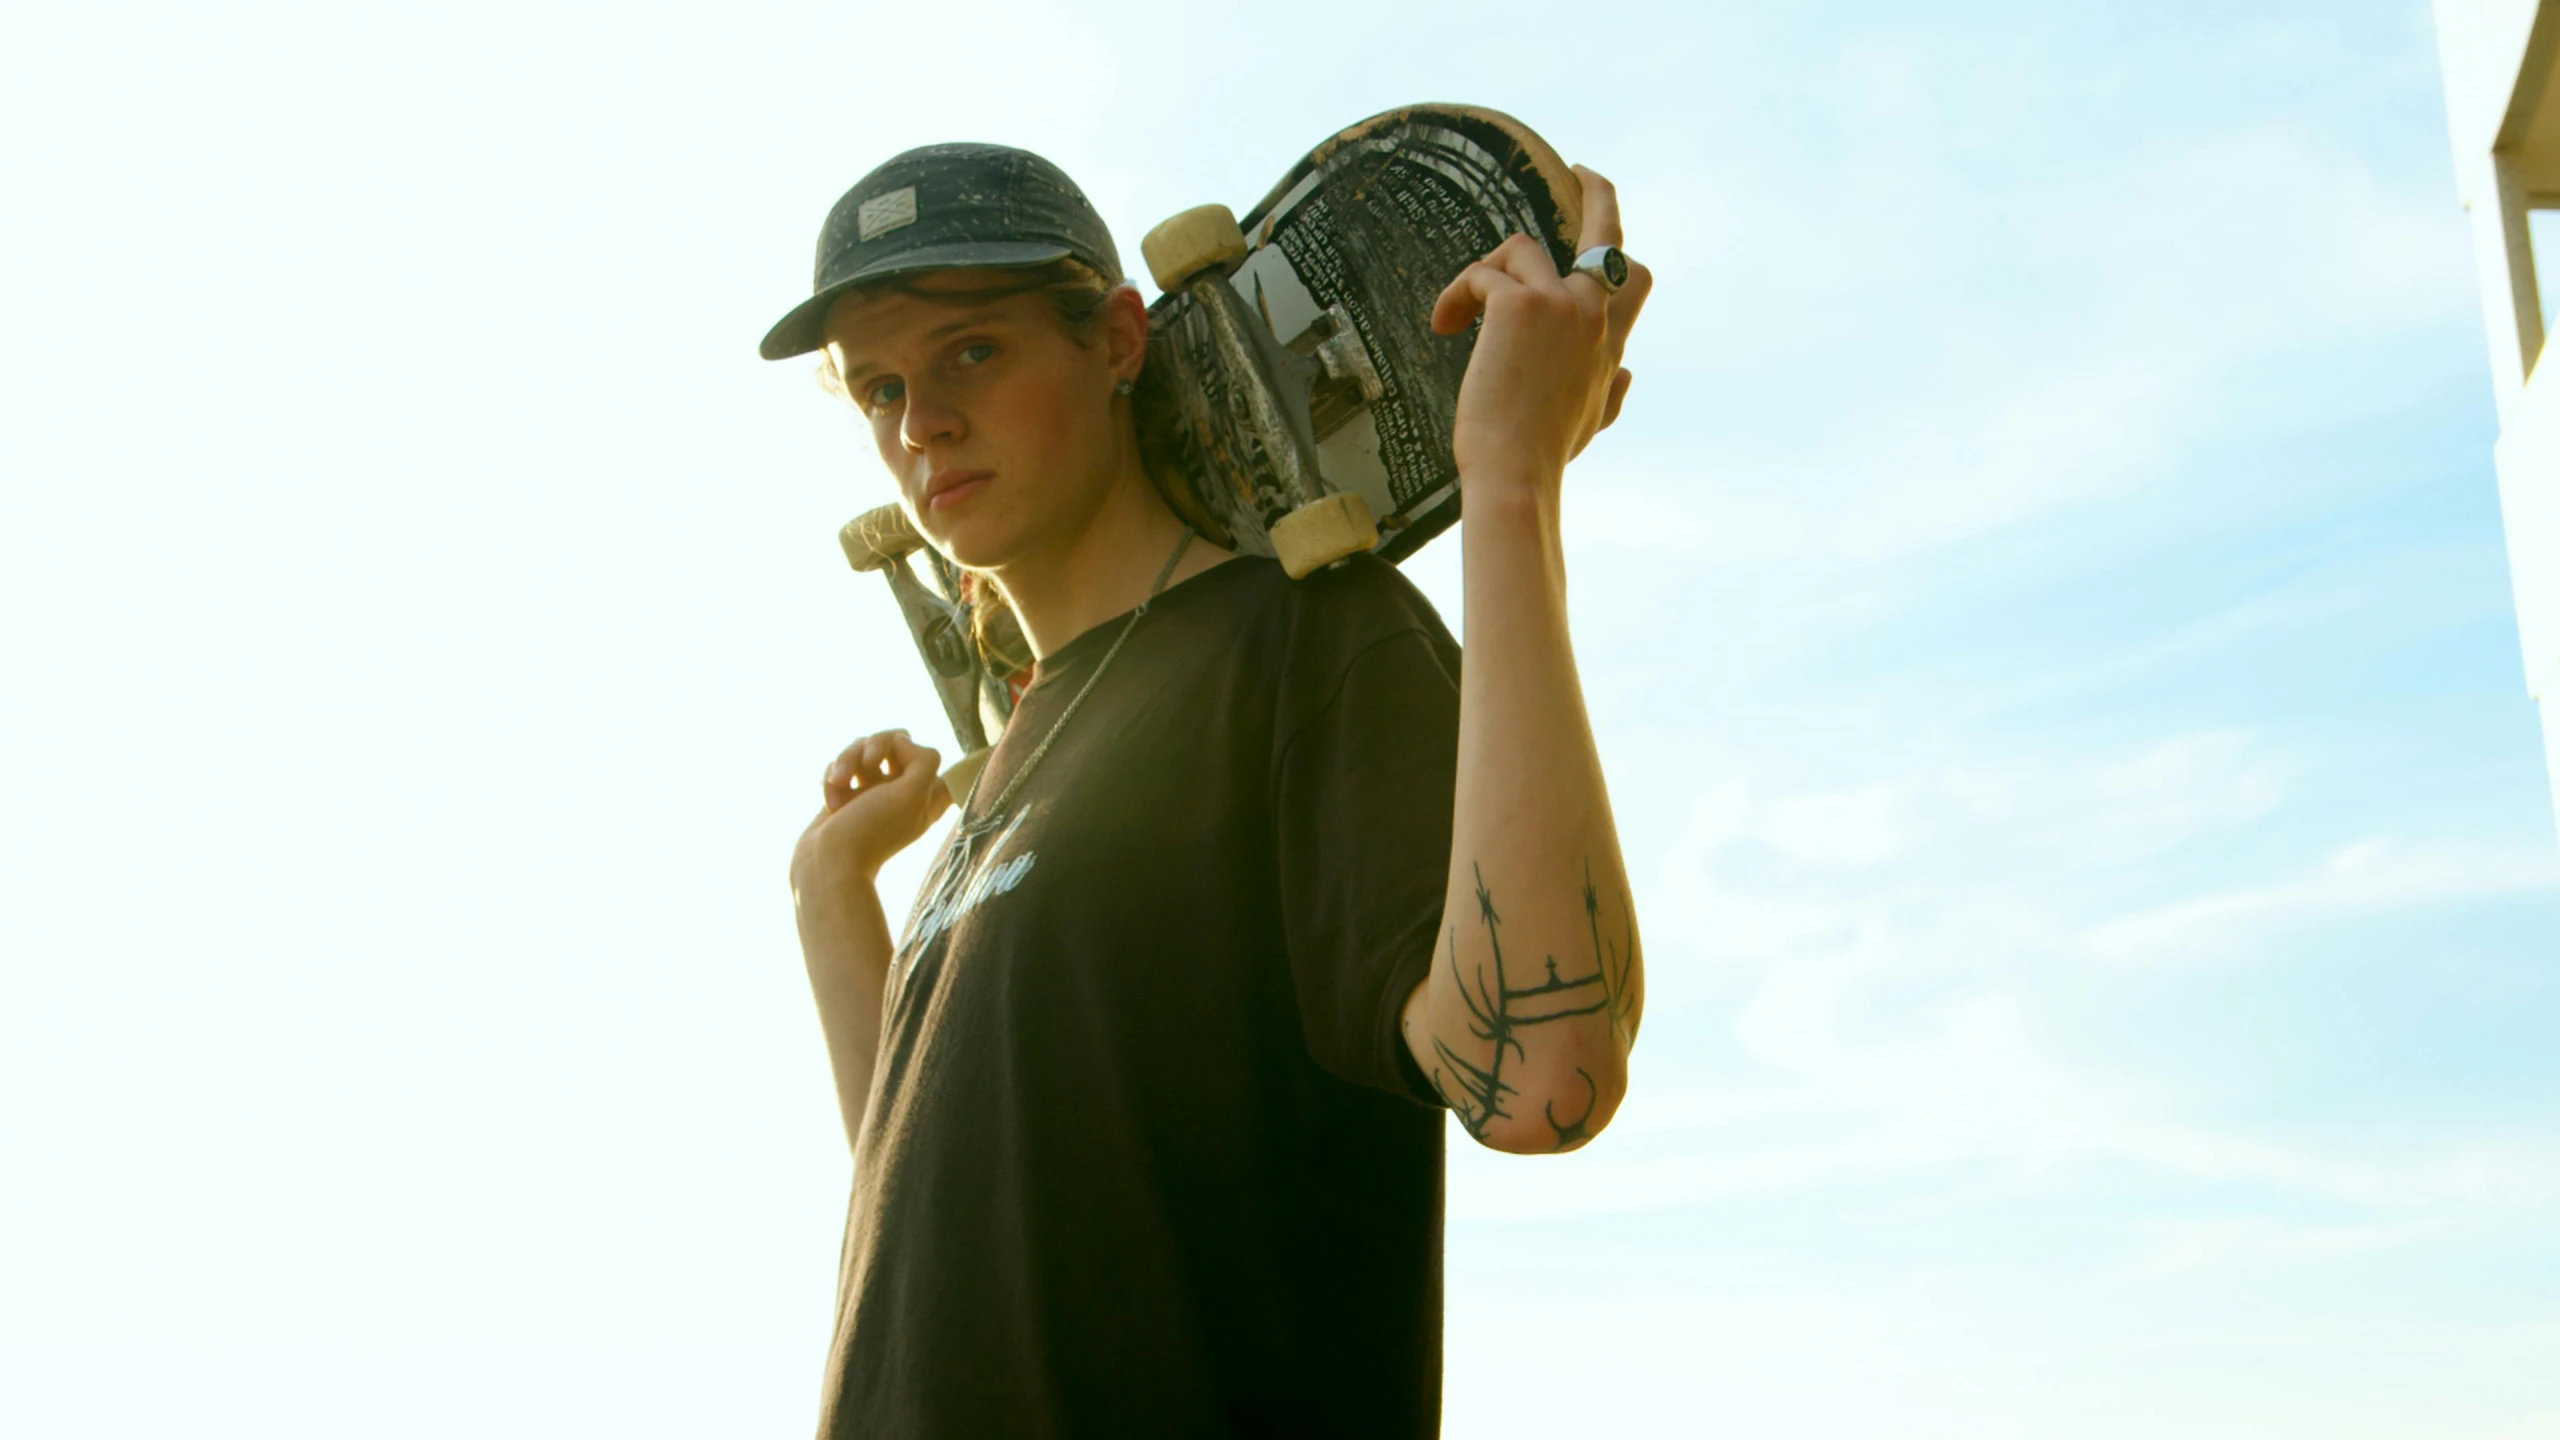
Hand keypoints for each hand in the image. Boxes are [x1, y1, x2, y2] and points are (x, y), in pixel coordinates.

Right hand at [790, 729, 952, 898]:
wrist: (828, 862)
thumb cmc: (872, 831)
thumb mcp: (912, 794)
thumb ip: (923, 761)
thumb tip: (902, 741)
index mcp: (926, 797)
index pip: (933, 760)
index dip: (917, 754)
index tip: (904, 769)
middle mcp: (901, 791)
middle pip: (895, 742)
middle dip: (876, 746)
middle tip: (869, 762)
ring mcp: (872, 792)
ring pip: (863, 749)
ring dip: (848, 761)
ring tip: (840, 783)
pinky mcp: (846, 793)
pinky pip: (841, 765)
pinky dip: (833, 777)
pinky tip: (831, 800)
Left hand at [1429, 166, 1652, 495]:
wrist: (1516, 475)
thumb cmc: (1543, 457)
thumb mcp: (1593, 422)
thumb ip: (1612, 392)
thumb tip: (1628, 373)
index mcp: (1610, 343)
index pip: (1632, 277)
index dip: (1615, 246)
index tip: (1599, 224)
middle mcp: (1594, 315)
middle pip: (1606, 230)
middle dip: (1598, 191)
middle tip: (1580, 171)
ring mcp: (1561, 305)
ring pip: (1521, 248)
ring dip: (1483, 274)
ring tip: (1455, 316)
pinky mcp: (1519, 305)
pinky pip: (1482, 275)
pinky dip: (1456, 295)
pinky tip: (1443, 325)